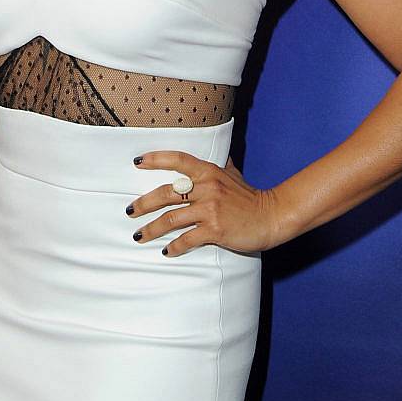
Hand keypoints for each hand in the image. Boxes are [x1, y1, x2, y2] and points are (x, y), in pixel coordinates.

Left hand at [128, 150, 281, 256]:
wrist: (272, 216)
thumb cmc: (249, 196)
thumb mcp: (233, 174)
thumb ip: (219, 164)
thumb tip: (216, 150)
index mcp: (209, 172)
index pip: (178, 160)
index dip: (156, 159)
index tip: (136, 162)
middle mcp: (207, 188)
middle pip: (166, 193)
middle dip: (144, 203)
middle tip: (129, 211)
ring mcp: (210, 209)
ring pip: (171, 219)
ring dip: (151, 229)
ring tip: (139, 235)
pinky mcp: (215, 230)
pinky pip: (187, 239)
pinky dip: (174, 246)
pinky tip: (167, 251)